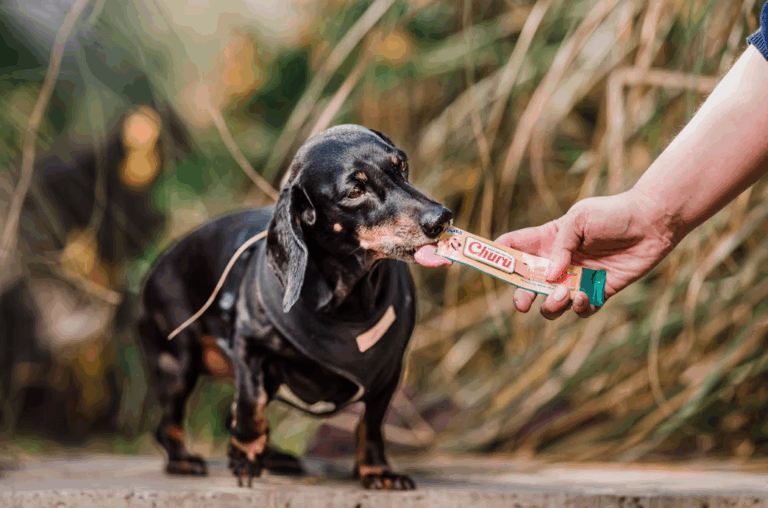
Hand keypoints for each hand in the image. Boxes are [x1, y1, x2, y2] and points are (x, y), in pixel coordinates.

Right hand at [496, 188, 675, 318]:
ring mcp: (576, 279)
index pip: (514, 248)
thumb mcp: (579, 219)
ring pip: (551, 303)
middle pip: (527, 285)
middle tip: (522, 303)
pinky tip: (583, 296)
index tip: (488, 265)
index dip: (499, 257)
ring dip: (551, 304)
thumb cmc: (612, 213)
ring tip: (564, 293)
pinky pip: (580, 310)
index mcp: (547, 241)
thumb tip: (548, 277)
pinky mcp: (598, 292)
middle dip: (520, 296)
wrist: (651, 223)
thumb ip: (559, 246)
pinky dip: (578, 308)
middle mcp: (558, 263)